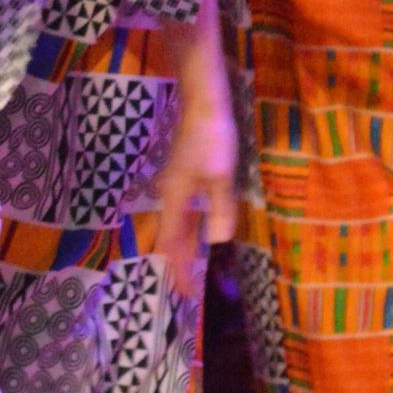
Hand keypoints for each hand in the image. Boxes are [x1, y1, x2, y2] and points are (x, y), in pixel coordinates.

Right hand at [153, 50, 236, 298]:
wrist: (203, 98)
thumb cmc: (212, 136)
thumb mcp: (221, 175)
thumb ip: (220, 209)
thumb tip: (217, 242)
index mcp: (176, 197)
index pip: (173, 243)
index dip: (179, 269)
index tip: (185, 294)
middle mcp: (171, 193)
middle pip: (172, 234)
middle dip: (179, 261)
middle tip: (188, 286)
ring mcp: (176, 181)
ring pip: (177, 221)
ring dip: (184, 244)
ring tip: (192, 263)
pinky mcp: (185, 171)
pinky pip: (185, 208)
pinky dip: (190, 225)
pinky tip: (199, 225)